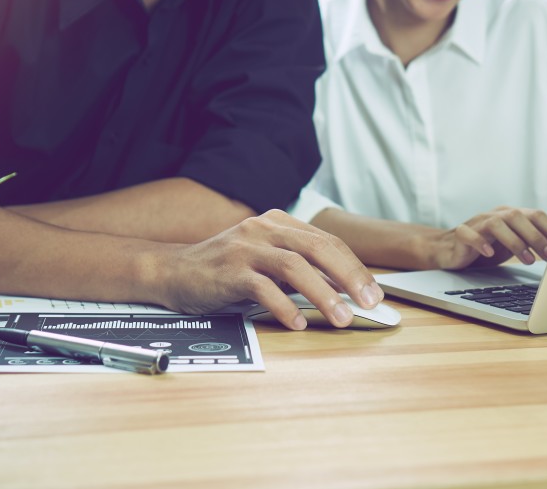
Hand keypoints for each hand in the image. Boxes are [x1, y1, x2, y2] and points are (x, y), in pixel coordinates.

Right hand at [153, 209, 383, 329]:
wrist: (173, 272)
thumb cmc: (225, 271)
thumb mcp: (266, 262)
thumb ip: (299, 270)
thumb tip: (343, 292)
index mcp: (278, 223)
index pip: (327, 241)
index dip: (354, 267)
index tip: (373, 293)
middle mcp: (264, 229)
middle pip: (318, 248)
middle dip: (349, 277)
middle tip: (369, 303)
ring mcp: (246, 248)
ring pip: (295, 267)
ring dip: (323, 294)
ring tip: (341, 318)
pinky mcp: (229, 271)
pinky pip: (263, 288)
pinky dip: (284, 307)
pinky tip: (298, 323)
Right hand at [426, 206, 546, 270]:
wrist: (447, 250)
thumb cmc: (484, 249)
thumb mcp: (511, 246)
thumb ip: (530, 244)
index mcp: (510, 216)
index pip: (535, 215)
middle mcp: (494, 215)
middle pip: (518, 216)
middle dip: (536, 236)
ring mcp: (476, 223)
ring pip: (496, 223)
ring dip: (515, 241)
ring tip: (527, 260)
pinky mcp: (459, 234)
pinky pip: (468, 233)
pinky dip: (480, 242)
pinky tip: (489, 253)